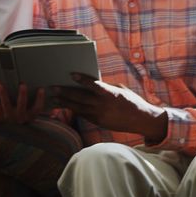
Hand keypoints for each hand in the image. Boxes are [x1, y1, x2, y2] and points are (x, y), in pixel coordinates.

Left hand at [0, 83, 45, 123]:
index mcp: (30, 118)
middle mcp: (19, 119)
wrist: (8, 134)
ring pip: (6, 105)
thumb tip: (49, 99)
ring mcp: (8, 118)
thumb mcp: (33, 118)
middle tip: (22, 84)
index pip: (37, 109)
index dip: (40, 99)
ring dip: (3, 94)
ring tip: (1, 84)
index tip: (41, 89)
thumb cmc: (22, 121)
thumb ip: (40, 109)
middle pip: (22, 107)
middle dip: (22, 95)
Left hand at [52, 73, 166, 140]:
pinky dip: (75, 110)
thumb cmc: (132, 102)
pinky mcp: (99, 122)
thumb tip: (92, 83)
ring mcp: (100, 115)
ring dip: (66, 103)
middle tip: (54, 88)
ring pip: (79, 108)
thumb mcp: (121, 90)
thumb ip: (106, 87)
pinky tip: (67, 107)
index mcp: (110, 93)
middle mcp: (104, 105)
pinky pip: (84, 115)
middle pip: (81, 98)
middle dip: (66, 93)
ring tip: (55, 99)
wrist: (141, 120)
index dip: (82, 79)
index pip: (93, 85)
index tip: (71, 74)